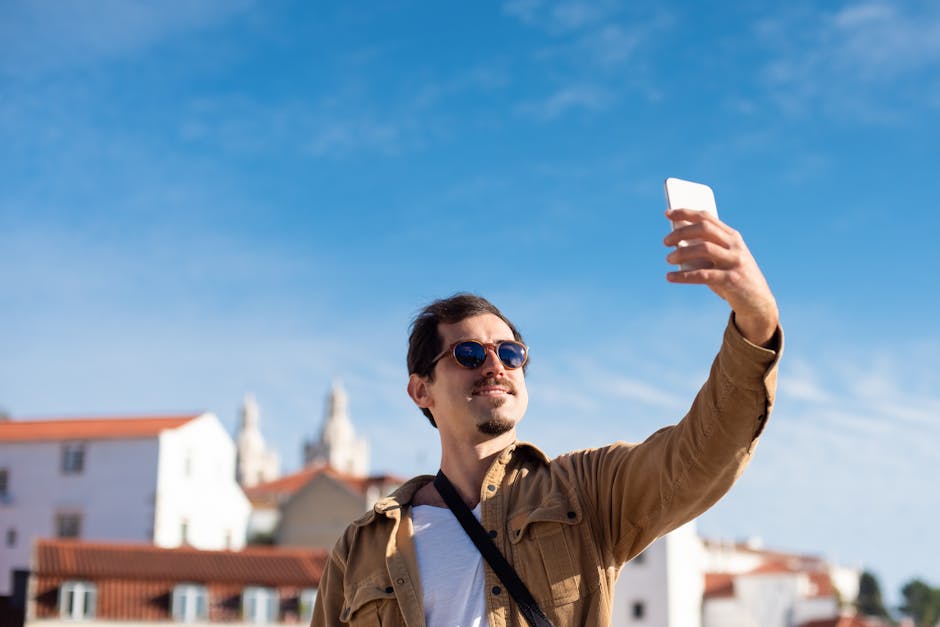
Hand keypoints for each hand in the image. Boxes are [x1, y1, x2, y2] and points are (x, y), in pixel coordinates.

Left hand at [663, 208, 778, 345]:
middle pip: (705, 229)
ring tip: (668, 259)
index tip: (667, 214)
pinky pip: (703, 275)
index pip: (707, 218)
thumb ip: (704, 250)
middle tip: (665, 242)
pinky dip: (683, 276)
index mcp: (732, 237)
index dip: (686, 213)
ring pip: (704, 248)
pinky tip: (670, 277)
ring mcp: (735, 261)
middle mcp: (735, 246)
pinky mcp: (732, 280)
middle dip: (682, 232)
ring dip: (682, 252)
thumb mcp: (722, 260)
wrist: (758, 303)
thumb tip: (676, 243)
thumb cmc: (733, 278)